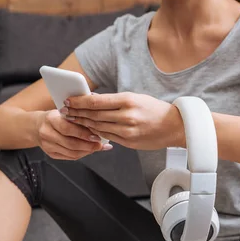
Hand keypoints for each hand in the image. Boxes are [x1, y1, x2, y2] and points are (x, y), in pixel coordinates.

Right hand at [36, 110, 112, 159]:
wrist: (36, 126)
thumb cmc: (54, 117)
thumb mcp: (64, 112)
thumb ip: (78, 117)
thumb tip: (98, 124)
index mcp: (50, 119)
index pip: (67, 128)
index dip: (83, 133)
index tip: (96, 136)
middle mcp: (46, 133)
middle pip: (70, 143)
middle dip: (88, 145)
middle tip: (100, 145)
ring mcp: (47, 145)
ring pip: (71, 152)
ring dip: (86, 151)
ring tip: (96, 148)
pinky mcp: (50, 154)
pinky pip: (69, 157)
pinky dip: (81, 154)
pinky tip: (88, 150)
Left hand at [62, 92, 183, 149]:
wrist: (174, 126)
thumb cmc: (155, 110)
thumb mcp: (136, 98)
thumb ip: (115, 100)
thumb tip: (93, 100)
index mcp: (127, 100)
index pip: (96, 101)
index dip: (79, 101)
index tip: (68, 100)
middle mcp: (126, 116)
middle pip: (94, 115)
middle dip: (77, 113)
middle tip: (65, 111)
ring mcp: (127, 130)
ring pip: (98, 127)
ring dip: (83, 123)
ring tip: (72, 119)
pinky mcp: (128, 142)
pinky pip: (107, 137)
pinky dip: (95, 133)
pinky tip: (87, 129)